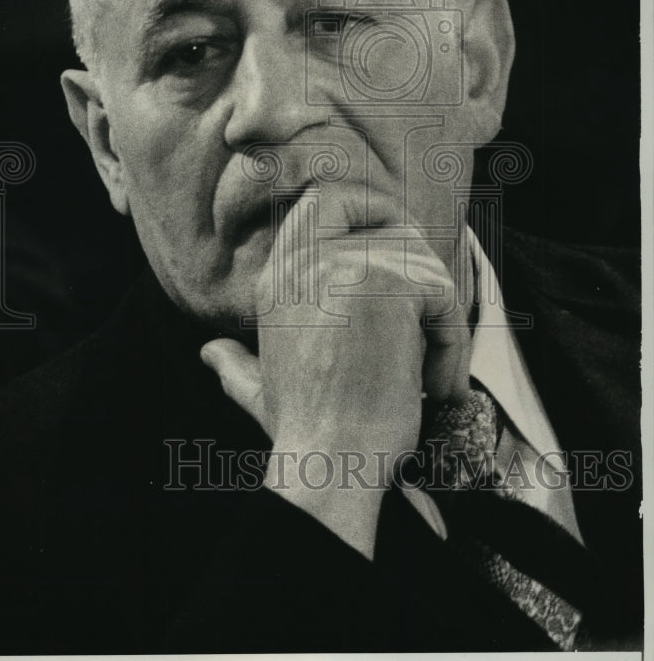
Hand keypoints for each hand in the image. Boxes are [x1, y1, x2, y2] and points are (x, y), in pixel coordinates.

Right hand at [201, 181, 470, 555]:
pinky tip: (439, 386)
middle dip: (416, 252)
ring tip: (432, 374)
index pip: (323, 199)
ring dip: (440, 319)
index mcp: (278, 277)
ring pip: (421, 259)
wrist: (328, 461)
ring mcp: (344, 265)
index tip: (394, 238)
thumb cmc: (303, 431)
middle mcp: (305, 261)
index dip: (366, 204)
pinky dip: (453, 342)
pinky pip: (443, 294)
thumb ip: (235, 363)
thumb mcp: (257, 387)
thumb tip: (209, 353)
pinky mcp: (385, 283)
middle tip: (431, 304)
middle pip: (383, 217)